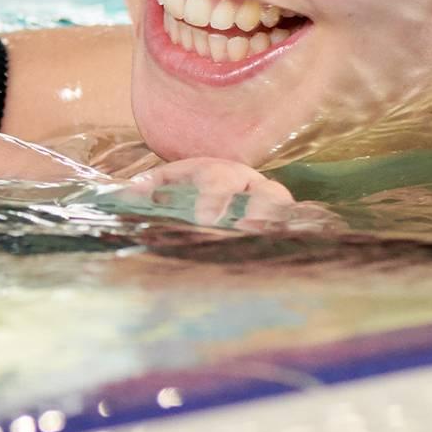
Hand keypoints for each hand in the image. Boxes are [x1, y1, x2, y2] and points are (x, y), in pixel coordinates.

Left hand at [126, 157, 340, 230]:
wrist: (220, 187)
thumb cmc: (192, 188)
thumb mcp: (171, 182)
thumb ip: (152, 186)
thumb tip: (129, 192)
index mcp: (221, 173)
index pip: (218, 179)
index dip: (213, 197)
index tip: (204, 219)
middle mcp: (254, 187)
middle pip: (267, 193)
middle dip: (261, 212)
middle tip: (248, 232)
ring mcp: (275, 208)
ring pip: (290, 213)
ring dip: (284, 229)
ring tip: (275, 249)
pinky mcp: (287, 225)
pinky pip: (301, 231)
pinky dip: (302, 240)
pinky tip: (298, 259)